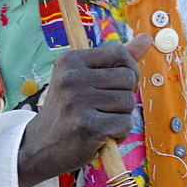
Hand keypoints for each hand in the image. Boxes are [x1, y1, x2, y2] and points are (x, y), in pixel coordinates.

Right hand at [17, 34, 151, 186]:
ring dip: (122, 116)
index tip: (119, 83)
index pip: (118, 52)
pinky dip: (119, 133)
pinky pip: (125, 123)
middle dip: (125, 95)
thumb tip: (146, 38)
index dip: (129, 68)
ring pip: (129, 102)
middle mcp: (71, 78)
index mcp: (69, 61)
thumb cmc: (68, 110)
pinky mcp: (88, 127)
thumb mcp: (83, 78)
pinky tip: (100, 136)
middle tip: (105, 107)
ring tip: (101, 121)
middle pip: (128, 78)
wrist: (40, 147)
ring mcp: (78, 103)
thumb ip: (115, 59)